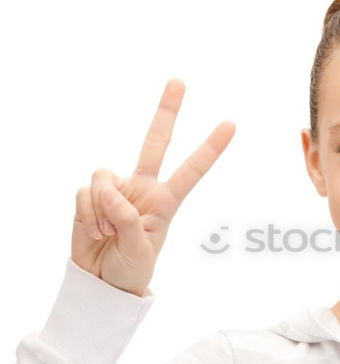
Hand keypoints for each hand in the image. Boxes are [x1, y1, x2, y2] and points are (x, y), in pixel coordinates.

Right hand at [71, 79, 234, 296]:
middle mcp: (142, 188)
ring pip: (104, 175)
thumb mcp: (140, 250)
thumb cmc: (131, 269)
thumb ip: (129, 219)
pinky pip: (84, 192)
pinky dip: (87, 214)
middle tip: (180, 81)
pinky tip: (94, 231)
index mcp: (166, 201)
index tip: (230, 125)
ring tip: (107, 233)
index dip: (210, 148)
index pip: (192, 170)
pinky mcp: (89, 196)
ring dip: (102, 207)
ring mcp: (116, 189)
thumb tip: (111, 189)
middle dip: (167, 112)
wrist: (101, 283)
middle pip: (155, 142)